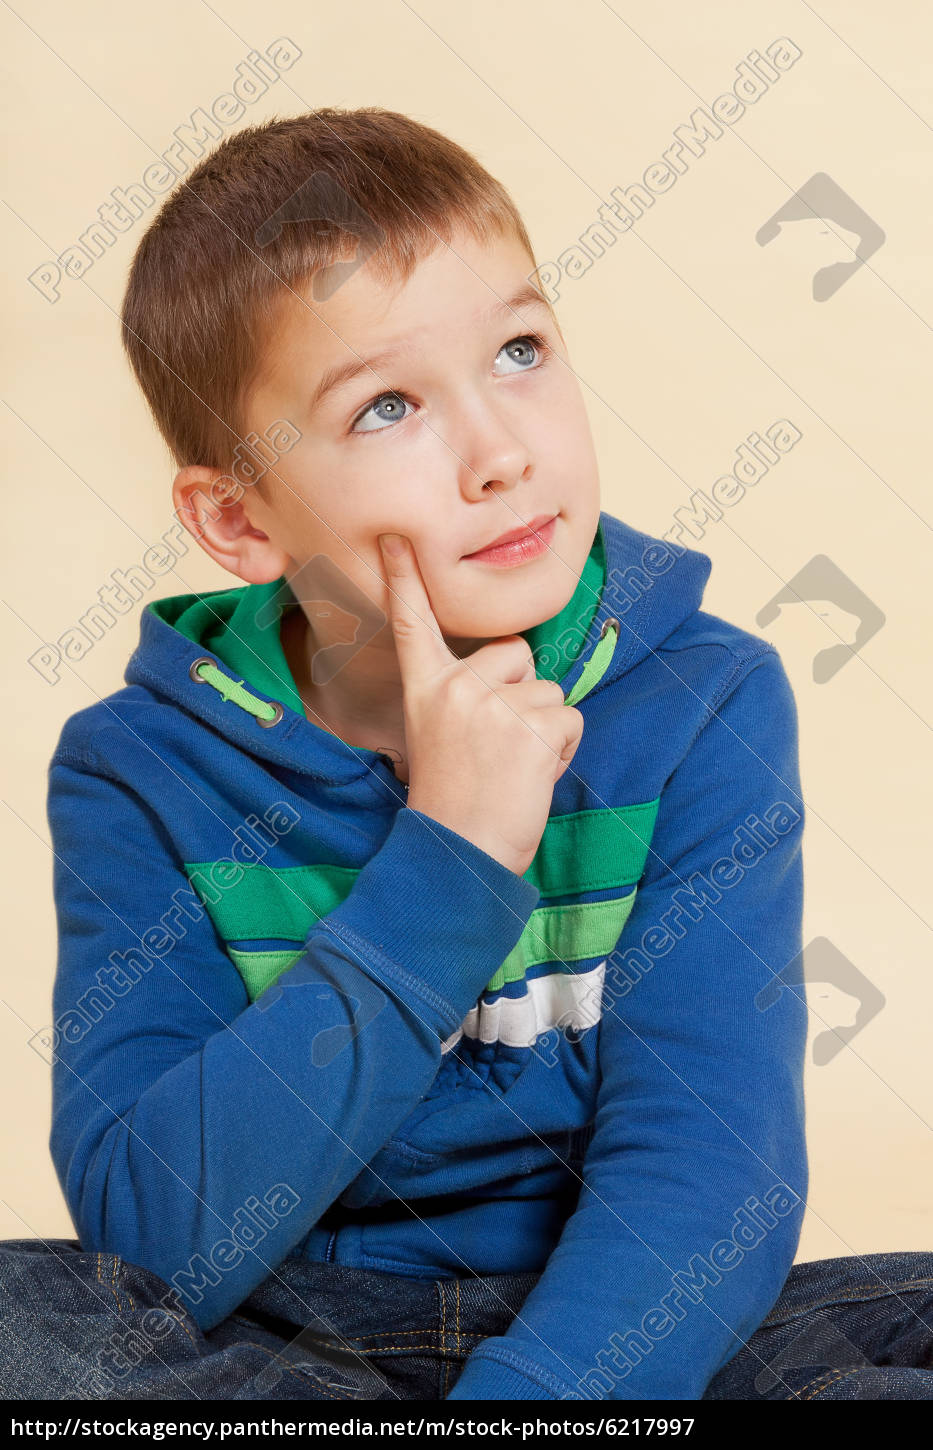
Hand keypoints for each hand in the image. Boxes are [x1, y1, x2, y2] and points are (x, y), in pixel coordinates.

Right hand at [378, 533, 583, 876]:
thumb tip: (517, 667)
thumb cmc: (455, 802)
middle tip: (497, 747)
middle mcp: (456, 688)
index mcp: (427, 690)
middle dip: (523, 693)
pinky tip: (531, 775)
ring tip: (512, 767)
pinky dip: (563, 748)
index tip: (397, 537)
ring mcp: (494, 705)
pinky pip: (570, 717)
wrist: (460, 854)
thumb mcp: (441, 738)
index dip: (405, 579)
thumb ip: (467, 698)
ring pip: (550, 689)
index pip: (414, 624)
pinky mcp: (532, 725)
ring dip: (545, 728)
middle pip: (517, 655)